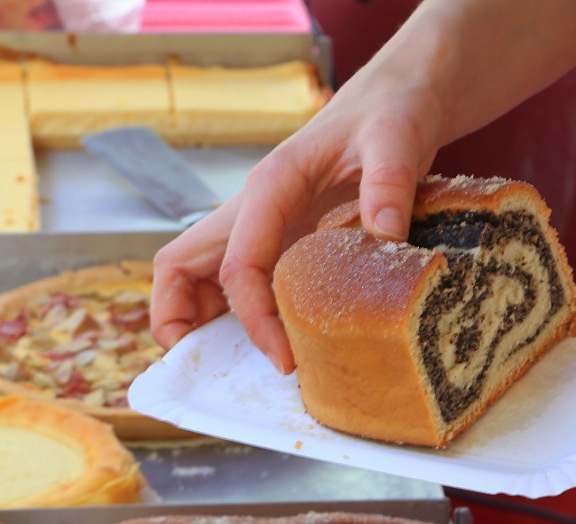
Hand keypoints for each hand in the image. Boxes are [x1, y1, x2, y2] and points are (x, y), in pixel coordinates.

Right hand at [150, 0, 575, 373]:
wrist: (396, 99)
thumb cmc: (391, 114)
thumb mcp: (397, 141)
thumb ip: (388, 185)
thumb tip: (385, 240)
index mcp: (270, 187)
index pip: (237, 264)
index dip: (253, 318)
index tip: (285, 358)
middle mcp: (252, 209)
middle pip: (180, 265)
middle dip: (177, 319)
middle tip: (210, 371)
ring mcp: (261, 225)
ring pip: (197, 274)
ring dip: (195, 319)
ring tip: (227, 367)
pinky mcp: (278, 237)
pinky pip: (235, 278)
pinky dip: (230, 312)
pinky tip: (268, 341)